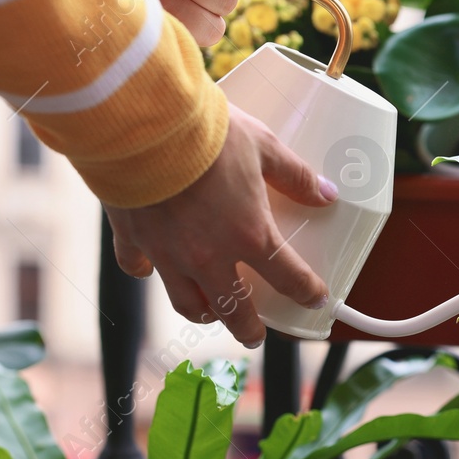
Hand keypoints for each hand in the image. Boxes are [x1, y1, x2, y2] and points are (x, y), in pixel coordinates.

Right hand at [106, 104, 338, 346]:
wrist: (143, 124)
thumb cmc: (207, 133)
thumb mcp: (263, 147)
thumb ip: (295, 175)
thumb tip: (326, 192)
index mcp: (250, 236)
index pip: (289, 278)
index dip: (307, 292)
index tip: (315, 299)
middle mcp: (209, 257)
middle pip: (235, 312)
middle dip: (249, 329)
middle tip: (255, 334)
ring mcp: (168, 254)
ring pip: (187, 303)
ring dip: (203, 312)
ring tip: (210, 312)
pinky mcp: (132, 238)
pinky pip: (137, 267)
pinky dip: (145, 270)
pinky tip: (150, 267)